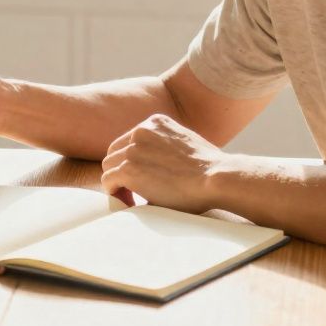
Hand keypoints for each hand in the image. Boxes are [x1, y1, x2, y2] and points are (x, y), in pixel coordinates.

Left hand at [100, 114, 224, 213]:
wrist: (218, 178)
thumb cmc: (210, 171)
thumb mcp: (185, 145)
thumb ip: (166, 148)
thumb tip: (156, 166)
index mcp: (155, 122)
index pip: (129, 141)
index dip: (131, 161)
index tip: (142, 179)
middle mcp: (141, 130)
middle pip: (115, 152)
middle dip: (121, 171)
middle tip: (133, 192)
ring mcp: (134, 149)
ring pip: (108, 166)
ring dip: (118, 183)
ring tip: (132, 199)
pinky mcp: (130, 169)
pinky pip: (108, 181)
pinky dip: (114, 193)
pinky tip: (129, 203)